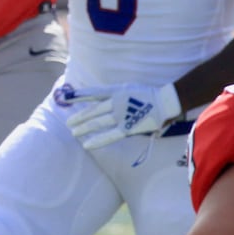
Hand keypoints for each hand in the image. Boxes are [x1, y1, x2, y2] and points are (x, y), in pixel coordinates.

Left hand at [60, 82, 181, 149]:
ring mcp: (120, 114)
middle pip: (93, 110)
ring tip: (73, 132)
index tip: (67, 98)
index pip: (93, 93)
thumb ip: (117, 96)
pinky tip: (86, 144)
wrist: (167, 100)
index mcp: (116, 91)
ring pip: (97, 121)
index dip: (79, 96)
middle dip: (79, 117)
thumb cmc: (150, 95)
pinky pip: (109, 135)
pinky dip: (97, 140)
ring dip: (84, 127)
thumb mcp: (129, 89)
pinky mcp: (127, 127)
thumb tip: (106, 101)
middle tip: (68, 122)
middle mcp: (115, 102)